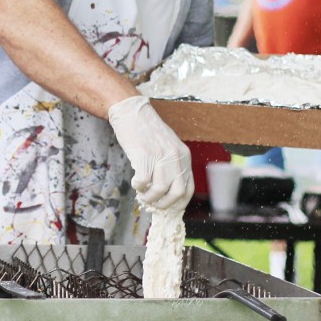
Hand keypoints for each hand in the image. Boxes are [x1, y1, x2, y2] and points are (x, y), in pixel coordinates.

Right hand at [107, 95, 192, 210]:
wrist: (132, 112)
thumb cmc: (146, 130)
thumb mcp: (167, 146)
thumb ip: (171, 164)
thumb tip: (167, 190)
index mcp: (184, 155)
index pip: (188, 187)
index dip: (179, 203)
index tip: (169, 208)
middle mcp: (175, 156)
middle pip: (177, 192)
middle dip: (164, 205)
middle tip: (154, 205)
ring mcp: (160, 155)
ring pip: (160, 189)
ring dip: (149, 197)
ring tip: (142, 195)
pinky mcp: (144, 155)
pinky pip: (143, 181)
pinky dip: (138, 186)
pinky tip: (135, 182)